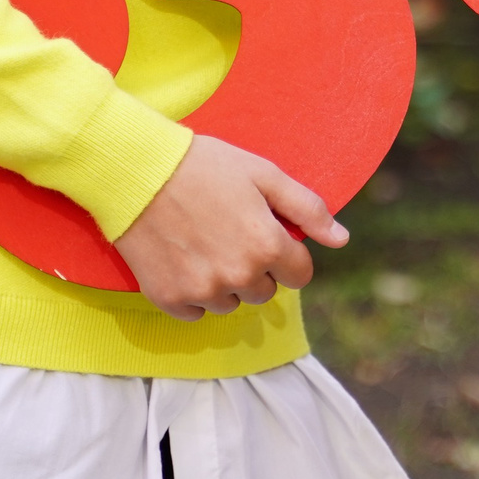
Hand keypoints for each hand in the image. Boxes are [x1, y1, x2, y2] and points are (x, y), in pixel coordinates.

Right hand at [113, 134, 347, 319]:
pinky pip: (196, 312)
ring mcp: (202, 291)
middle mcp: (238, 276)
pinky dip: (194, 292)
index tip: (267, 234)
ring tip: (204, 242)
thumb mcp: (264, 174)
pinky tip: (183, 258)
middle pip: (265, 291)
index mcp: (266, 246)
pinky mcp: (169, 299)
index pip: (300, 275)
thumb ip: (308, 209)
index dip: (288, 254)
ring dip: (225, 282)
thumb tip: (342, 240)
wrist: (137, 171)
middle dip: (257, 267)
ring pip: (231, 303)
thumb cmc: (205, 166)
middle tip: (230, 231)